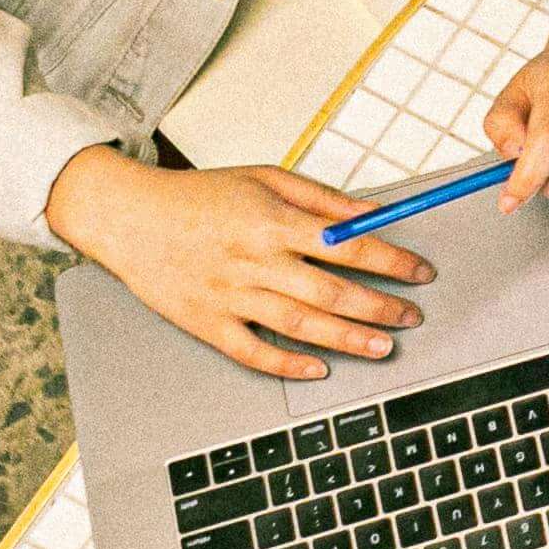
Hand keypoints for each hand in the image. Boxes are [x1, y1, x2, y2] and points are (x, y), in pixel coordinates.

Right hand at [45, 146, 431, 381]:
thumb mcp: (265, 178)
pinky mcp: (207, 323)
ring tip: (383, 348)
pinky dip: (287, 365)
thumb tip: (371, 215)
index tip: (420, 273)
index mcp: (272, 222)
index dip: (391, 261)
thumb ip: (322, 199)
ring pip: (300, 325)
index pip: (348, 246)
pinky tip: (318, 370)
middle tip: (411, 316)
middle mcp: (255, 261)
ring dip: (348, 340)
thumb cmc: (199, 195)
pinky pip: (252, 352)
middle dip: (380, 307)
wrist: (129, 216)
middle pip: (331, 291)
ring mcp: (230, 296)